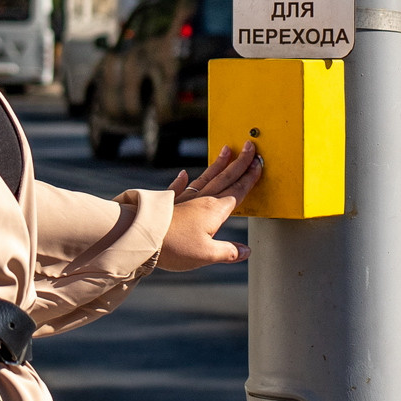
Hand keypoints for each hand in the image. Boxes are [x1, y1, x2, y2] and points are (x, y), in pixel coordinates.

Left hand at [156, 140, 261, 270]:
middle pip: (225, 178)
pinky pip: (178, 188)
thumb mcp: (206, 254)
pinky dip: (180, 181)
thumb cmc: (175, 247)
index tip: (259, 162)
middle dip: (240, 162)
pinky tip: (182, 175)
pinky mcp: (168, 204)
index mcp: (215, 210)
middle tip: (250, 146)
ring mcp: (184, 199)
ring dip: (217, 165)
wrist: (142, 238)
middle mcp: (202, 200)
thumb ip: (228, 251)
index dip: (250, 177)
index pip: (237, 191)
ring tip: (226, 150)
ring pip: (205, 178)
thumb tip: (246, 251)